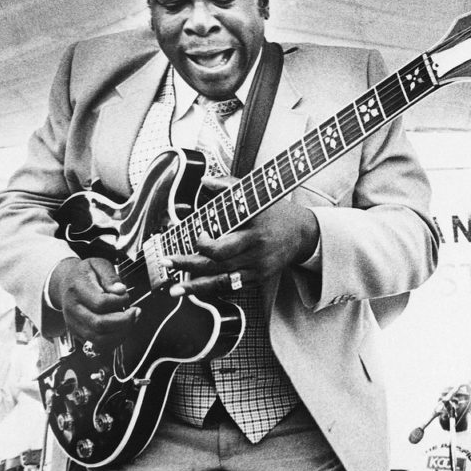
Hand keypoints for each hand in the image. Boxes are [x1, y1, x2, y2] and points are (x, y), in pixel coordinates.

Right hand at [49, 256, 136, 347]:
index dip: (119, 301)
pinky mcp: (78, 334)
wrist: (67, 284)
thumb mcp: (98, 264)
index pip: (100, 303)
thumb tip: (120, 290)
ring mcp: (74, 325)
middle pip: (99, 324)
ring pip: (99, 339)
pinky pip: (98, 346)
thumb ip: (110, 276)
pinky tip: (123, 330)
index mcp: (77, 290)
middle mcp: (72, 310)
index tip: (126, 296)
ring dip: (121, 333)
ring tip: (131, 320)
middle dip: (124, 320)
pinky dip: (114, 342)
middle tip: (135, 311)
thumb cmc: (87, 274)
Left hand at [164, 175, 318, 298]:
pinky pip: (233, 287)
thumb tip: (204, 180)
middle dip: (189, 264)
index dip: (206, 244)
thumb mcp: (257, 194)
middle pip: (218, 263)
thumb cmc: (275, 211)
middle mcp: (256, 250)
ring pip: (223, 280)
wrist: (303, 233)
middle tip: (167, 262)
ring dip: (196, 286)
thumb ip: (229, 186)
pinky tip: (195, 291)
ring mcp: (258, 267)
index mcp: (254, 228)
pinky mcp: (259, 278)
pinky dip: (212, 289)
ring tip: (174, 289)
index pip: (226, 243)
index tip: (196, 235)